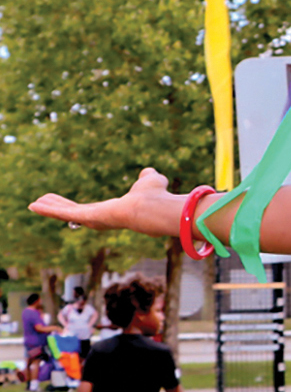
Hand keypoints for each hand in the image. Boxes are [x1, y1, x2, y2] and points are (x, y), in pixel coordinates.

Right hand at [28, 167, 183, 238]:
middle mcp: (102, 218)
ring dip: (50, 208)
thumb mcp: (150, 181)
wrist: (153, 206)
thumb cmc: (155, 196)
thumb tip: (149, 172)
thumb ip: (148, 178)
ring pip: (66, 213)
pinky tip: (34, 206)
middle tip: (44, 203)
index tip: (72, 207)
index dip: (80, 208)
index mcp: (114, 211)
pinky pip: (62, 214)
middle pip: (75, 213)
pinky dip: (48, 210)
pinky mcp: (86, 217)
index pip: (93, 210)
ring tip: (34, 204)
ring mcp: (93, 219)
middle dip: (59, 208)